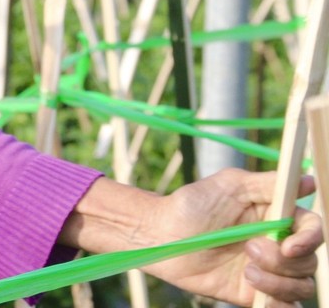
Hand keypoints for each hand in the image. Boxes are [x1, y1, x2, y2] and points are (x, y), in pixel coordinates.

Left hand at [142, 169, 319, 307]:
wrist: (162, 235)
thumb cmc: (192, 204)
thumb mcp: (230, 186)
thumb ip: (268, 184)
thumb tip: (307, 179)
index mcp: (275, 216)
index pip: (312, 229)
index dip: (309, 239)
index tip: (290, 245)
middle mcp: (276, 244)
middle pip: (308, 261)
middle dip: (282, 260)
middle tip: (249, 248)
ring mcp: (267, 271)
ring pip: (301, 286)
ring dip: (278, 282)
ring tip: (245, 270)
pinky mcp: (253, 293)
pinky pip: (284, 307)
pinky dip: (279, 305)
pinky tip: (257, 292)